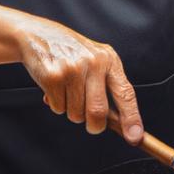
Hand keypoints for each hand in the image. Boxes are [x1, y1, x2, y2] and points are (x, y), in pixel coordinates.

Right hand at [17, 19, 142, 143]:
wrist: (38, 35)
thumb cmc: (72, 54)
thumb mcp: (96, 62)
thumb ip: (109, 88)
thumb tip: (123, 124)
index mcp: (109, 60)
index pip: (125, 93)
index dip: (131, 118)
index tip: (135, 137)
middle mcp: (94, 63)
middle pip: (98, 112)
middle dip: (94, 126)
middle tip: (91, 125)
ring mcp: (73, 69)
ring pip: (76, 114)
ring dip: (71, 110)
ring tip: (67, 90)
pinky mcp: (53, 76)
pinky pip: (58, 108)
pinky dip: (55, 104)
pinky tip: (54, 87)